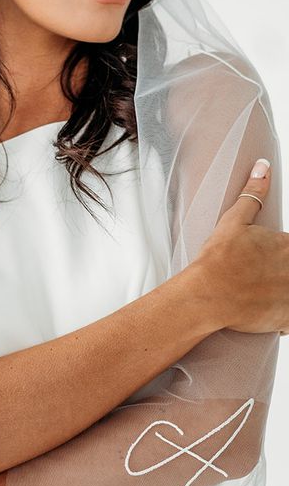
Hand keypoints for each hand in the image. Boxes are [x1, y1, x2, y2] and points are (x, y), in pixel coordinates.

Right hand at [192, 158, 288, 334]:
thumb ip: (253, 194)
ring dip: (282, 290)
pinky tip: (266, 309)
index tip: (263, 260)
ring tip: (261, 291)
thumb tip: (262, 166)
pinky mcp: (288, 318)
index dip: (279, 253)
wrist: (205, 295)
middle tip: (258, 276)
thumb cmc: (217, 259)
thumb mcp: (234, 221)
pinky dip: (282, 315)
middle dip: (279, 272)